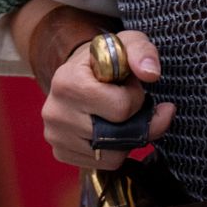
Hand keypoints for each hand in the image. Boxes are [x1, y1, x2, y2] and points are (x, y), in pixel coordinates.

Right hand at [40, 29, 172, 171]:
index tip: (128, 85)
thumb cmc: (105, 58)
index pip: (120, 108)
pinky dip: (114, 150)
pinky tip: (110, 129)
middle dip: (135, 121)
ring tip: (120, 116)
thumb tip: (151, 74)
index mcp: (67, 82)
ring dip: (127, 138)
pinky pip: (102, 163)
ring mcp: (55, 135)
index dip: (135, 97)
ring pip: (112, 155)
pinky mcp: (61, 152)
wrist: (79, 71)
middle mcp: (55, 112)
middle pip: (117, 136)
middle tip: (132, 104)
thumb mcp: (126, 43)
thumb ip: (142, 52)